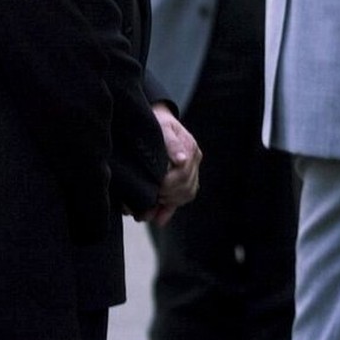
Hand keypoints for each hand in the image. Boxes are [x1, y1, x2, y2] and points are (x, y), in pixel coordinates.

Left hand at [147, 105, 201, 226]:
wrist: (157, 120)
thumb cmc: (156, 122)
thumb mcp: (162, 127)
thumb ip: (171, 143)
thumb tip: (182, 160)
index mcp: (190, 149)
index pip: (183, 175)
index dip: (167, 185)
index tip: (152, 190)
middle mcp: (193, 162)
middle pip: (185, 189)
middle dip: (165, 198)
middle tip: (146, 203)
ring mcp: (190, 171)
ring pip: (185, 195)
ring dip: (167, 206)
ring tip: (147, 211)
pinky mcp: (183, 178)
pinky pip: (182, 198)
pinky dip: (170, 209)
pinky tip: (158, 219)